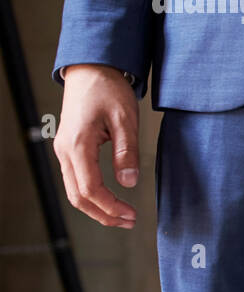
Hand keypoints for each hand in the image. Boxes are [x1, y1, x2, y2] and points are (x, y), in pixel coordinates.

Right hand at [53, 65, 138, 228]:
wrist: (91, 70)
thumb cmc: (108, 90)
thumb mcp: (126, 119)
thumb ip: (127, 152)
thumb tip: (129, 182)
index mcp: (77, 144)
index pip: (90, 188)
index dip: (110, 206)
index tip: (131, 214)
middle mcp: (65, 151)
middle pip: (78, 196)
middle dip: (103, 214)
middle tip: (129, 222)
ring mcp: (64, 150)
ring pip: (74, 191)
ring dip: (97, 208)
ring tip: (122, 216)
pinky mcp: (69, 149)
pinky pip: (76, 179)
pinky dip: (92, 195)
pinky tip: (109, 200)